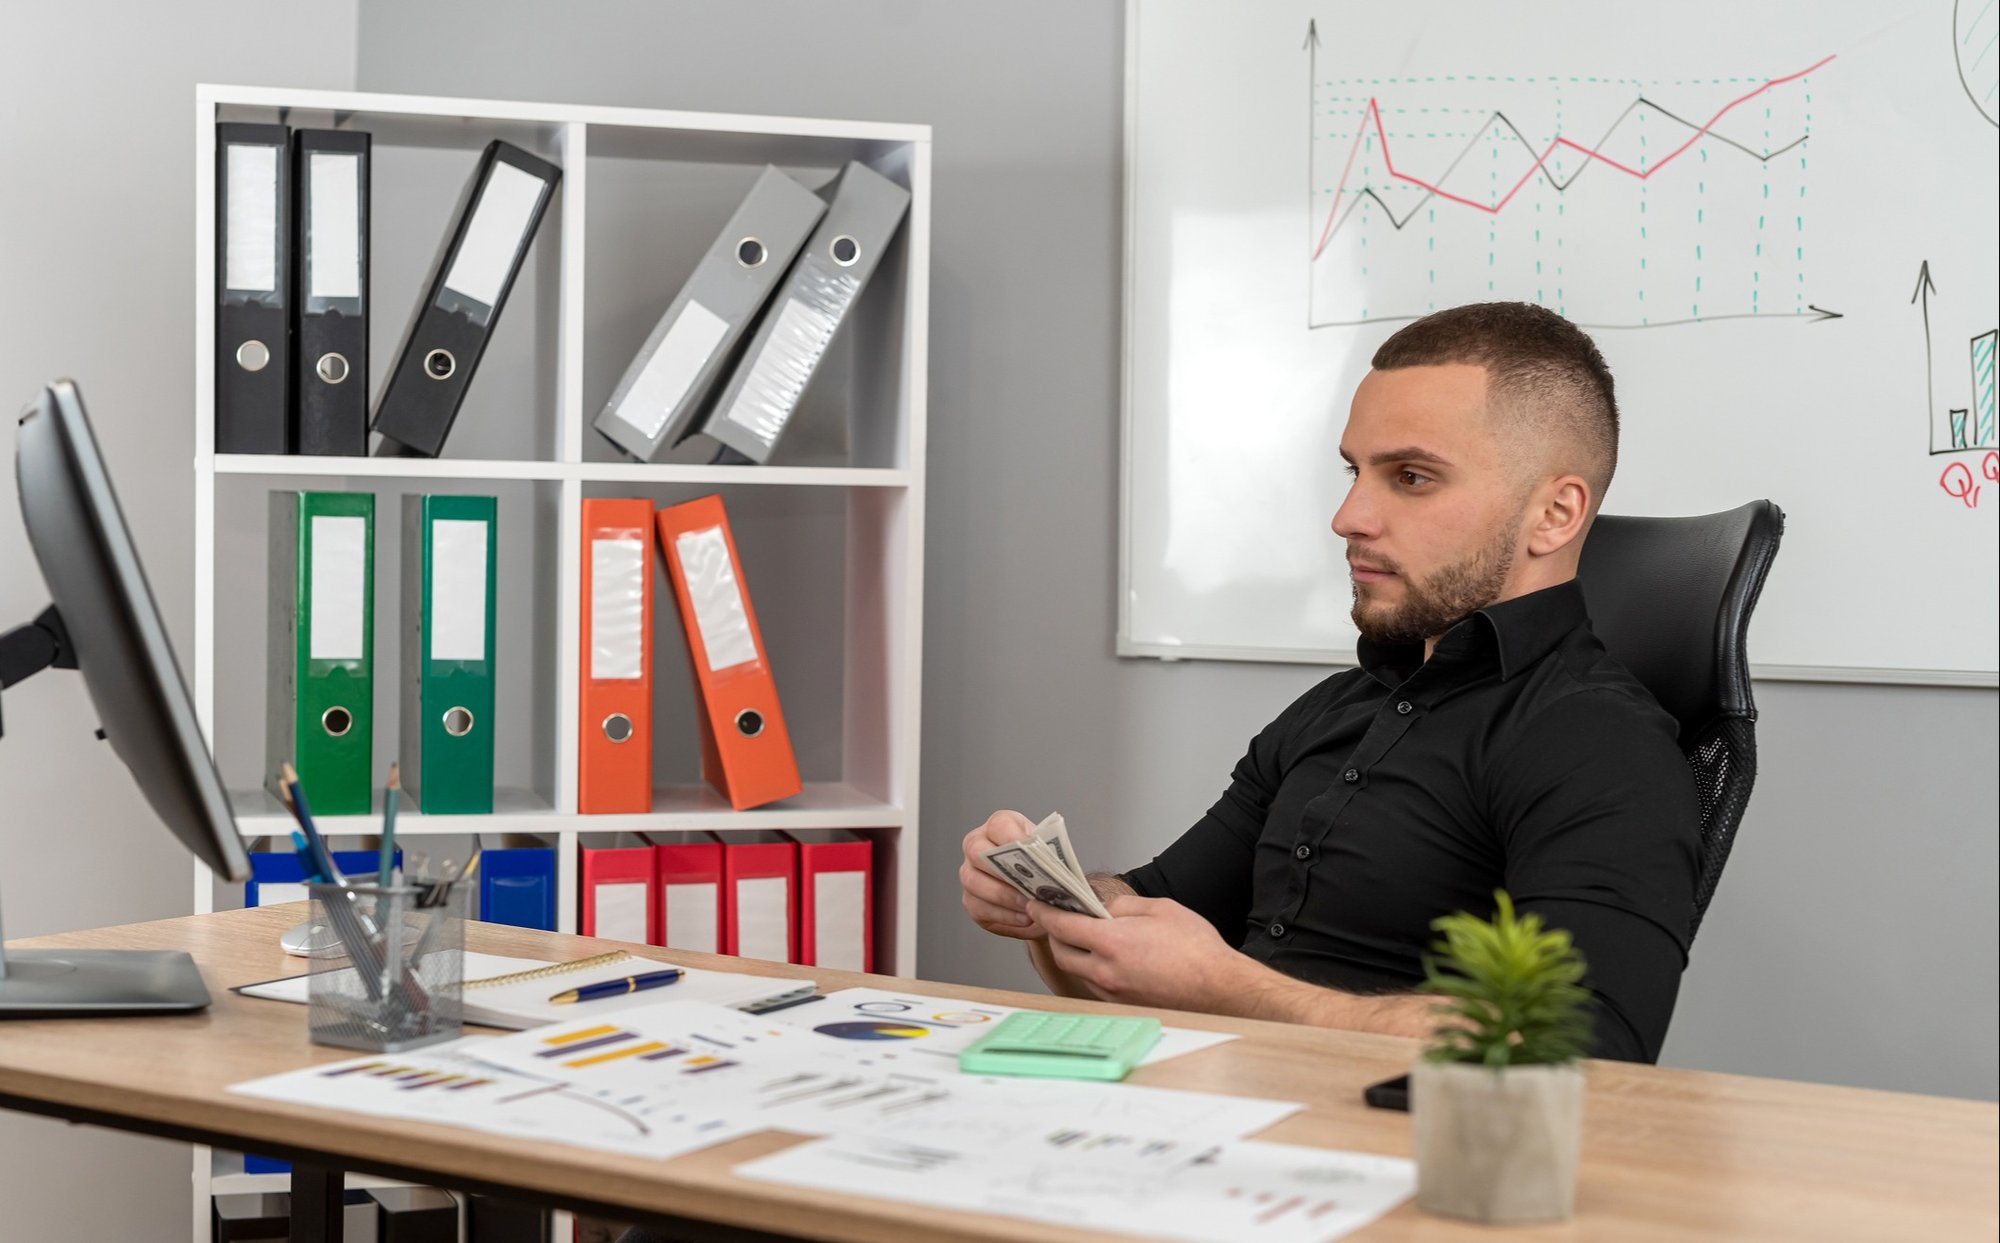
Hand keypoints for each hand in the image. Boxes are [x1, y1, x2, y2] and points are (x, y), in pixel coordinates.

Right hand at [960, 810, 1043, 940]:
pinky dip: (1004, 915)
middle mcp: (978, 846)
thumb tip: (1053, 865)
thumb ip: (1048, 857)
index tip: (1032, 853)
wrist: (1041, 897)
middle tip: (1029, 887)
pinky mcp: (971, 900)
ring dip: (1004, 896)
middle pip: (977, 851)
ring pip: (973, 881)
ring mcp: (970, 873)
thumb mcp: (1050, 856)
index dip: (1013, 838)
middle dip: (1004, 871)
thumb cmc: (1044, 870)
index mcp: (1000, 827)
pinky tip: (1024, 919)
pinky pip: (979, 907)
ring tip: (1029, 907)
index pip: (999, 825)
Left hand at [1028, 895, 1247, 1010]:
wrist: (1218, 988)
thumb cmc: (1196, 948)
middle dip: (1055, 934)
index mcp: (1112, 942)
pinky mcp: (1123, 1004)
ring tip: (1085, 935)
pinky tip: (1106, 956)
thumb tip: (1102, 909)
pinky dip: (1092, 967)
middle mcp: (1106, 971)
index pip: (1062, 925)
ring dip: (1074, 952)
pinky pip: (1095, 983)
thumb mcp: (1159, 909)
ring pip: (1077, 970)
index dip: (1044, 912)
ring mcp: (1113, 991)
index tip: (1035, 903)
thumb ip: (1123, 907)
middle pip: (1061, 952)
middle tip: (1059, 917)